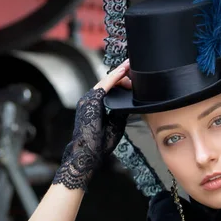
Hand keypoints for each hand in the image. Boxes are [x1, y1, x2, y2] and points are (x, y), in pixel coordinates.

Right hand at [52, 60, 131, 190]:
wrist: (87, 155)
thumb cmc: (99, 144)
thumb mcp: (114, 125)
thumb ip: (120, 112)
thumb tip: (130, 103)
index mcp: (95, 106)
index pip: (108, 89)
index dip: (120, 80)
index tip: (131, 75)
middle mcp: (89, 100)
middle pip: (108, 82)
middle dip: (121, 74)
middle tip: (133, 66)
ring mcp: (88, 100)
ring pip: (106, 82)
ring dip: (119, 73)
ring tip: (130, 65)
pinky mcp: (90, 102)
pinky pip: (104, 86)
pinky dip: (114, 78)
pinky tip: (123, 71)